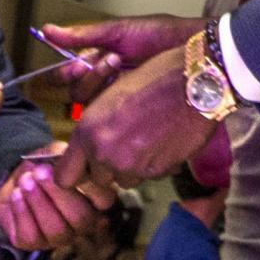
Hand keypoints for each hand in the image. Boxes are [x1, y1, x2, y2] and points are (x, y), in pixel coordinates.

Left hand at [0, 142, 96, 252]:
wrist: (17, 180)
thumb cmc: (45, 166)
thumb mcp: (57, 154)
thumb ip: (66, 157)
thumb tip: (64, 164)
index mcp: (95, 201)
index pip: (104, 201)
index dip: (90, 186)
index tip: (70, 166)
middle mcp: (82, 223)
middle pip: (80, 218)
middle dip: (58, 194)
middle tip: (40, 172)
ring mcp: (59, 236)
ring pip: (56, 230)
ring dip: (38, 202)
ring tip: (25, 181)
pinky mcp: (34, 244)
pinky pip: (31, 236)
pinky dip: (21, 212)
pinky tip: (16, 194)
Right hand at [38, 16, 192, 106]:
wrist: (197, 52)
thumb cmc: (160, 36)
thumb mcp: (121, 32)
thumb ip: (85, 34)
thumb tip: (47, 30)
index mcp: (98, 65)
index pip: (69, 77)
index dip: (68, 74)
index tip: (79, 64)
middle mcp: (106, 86)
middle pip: (79, 95)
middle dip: (90, 79)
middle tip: (110, 62)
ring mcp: (120, 103)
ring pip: (94, 111)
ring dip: (104, 89)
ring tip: (123, 67)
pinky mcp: (136, 118)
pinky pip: (116, 123)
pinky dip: (119, 110)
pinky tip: (131, 95)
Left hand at [51, 46, 214, 188]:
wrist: (196, 82)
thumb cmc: (155, 78)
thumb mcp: (112, 96)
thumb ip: (95, 128)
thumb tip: (90, 150)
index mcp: (87, 130)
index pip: (64, 176)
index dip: (75, 173)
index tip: (86, 166)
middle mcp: (103, 151)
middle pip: (98, 180)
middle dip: (109, 168)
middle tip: (127, 145)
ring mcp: (130, 164)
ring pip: (124, 180)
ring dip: (133, 168)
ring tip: (148, 140)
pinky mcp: (155, 171)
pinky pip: (148, 177)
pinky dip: (155, 165)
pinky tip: (164, 141)